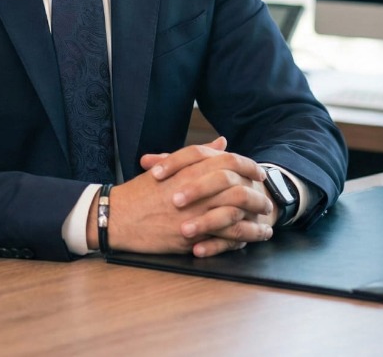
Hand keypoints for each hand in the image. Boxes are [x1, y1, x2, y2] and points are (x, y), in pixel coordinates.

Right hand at [89, 137, 274, 257]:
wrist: (116, 217)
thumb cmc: (140, 193)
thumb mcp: (169, 167)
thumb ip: (198, 154)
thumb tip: (222, 142)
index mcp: (188, 169)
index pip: (227, 161)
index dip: (248, 166)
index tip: (259, 172)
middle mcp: (192, 189)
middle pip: (236, 188)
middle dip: (256, 196)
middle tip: (267, 200)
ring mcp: (191, 213)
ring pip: (233, 215)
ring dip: (253, 221)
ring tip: (266, 225)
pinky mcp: (188, 235)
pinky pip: (220, 238)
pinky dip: (238, 239)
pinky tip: (248, 241)